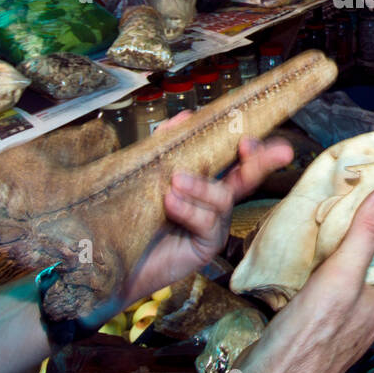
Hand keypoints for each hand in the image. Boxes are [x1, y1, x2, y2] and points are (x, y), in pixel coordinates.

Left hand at [117, 110, 294, 311]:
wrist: (112, 254)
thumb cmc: (131, 215)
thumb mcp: (147, 173)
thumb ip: (166, 145)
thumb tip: (185, 118)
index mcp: (204, 179)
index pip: (233, 158)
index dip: (247, 145)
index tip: (247, 136)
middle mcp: (214, 201)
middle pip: (248, 177)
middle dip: (260, 160)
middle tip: (259, 148)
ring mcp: (213, 224)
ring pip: (224, 197)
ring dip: (201, 186)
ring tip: (175, 182)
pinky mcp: (206, 245)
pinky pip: (207, 222)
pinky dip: (189, 208)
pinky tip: (170, 203)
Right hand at [203, 184, 373, 372]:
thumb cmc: (311, 337)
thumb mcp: (343, 275)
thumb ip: (366, 235)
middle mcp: (366, 320)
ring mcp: (342, 329)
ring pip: (360, 296)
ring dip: (359, 271)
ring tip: (348, 243)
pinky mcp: (315, 332)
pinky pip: (332, 303)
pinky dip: (329, 283)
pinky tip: (312, 271)